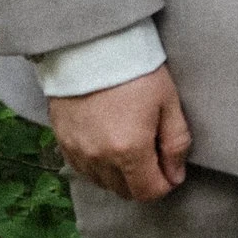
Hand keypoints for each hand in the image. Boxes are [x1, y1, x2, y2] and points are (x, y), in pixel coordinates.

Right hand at [47, 65, 191, 202]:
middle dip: (143, 181)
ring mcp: (77, 151)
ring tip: (130, 144)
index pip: (148, 192)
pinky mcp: (62, 141)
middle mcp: (99, 158)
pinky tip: (108, 143)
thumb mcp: (168, 103)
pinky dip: (98, 165)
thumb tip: (175, 176)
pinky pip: (82, 168)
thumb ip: (175, 143)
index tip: (171, 169)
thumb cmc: (136, 69)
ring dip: (119, 175)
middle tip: (153, 153)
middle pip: (124, 191)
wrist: (92, 44)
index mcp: (129, 150)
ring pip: (102, 182)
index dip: (165, 184)